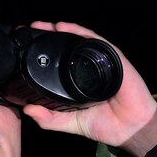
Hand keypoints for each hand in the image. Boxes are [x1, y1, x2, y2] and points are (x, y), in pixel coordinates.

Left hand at [21, 21, 156, 156]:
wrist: (129, 130)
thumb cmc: (105, 125)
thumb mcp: (70, 123)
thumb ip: (49, 119)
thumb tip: (27, 110)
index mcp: (79, 81)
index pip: (60, 61)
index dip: (45, 52)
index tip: (27, 47)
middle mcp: (90, 68)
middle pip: (69, 46)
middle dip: (51, 35)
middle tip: (34, 28)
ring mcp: (102, 62)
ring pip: (80, 40)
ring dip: (64, 30)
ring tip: (47, 26)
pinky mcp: (114, 59)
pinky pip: (96, 41)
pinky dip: (80, 33)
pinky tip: (66, 29)